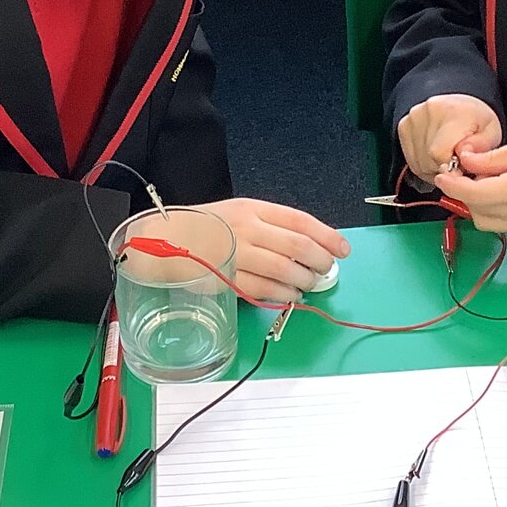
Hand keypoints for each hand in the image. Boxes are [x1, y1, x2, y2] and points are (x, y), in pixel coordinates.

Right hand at [193, 198, 350, 305]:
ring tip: (309, 285)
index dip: (327, 236)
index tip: (342, 250)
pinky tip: (291, 296)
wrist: (164, 243)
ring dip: (304, 281)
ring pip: (285, 270)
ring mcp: (237, 255)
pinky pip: (265, 290)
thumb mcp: (238, 214)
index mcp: (253, 209)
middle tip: (326, 270)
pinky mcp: (227, 280)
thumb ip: (271, 226)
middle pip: (298, 247)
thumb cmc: (205, 228)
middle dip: (320, 262)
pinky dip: (284, 296)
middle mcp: (247, 230)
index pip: (300, 221)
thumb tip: (309, 246)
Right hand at [396, 94, 502, 183]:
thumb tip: (462, 155)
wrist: (460, 106)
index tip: (463, 168)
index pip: (439, 153)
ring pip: (419, 164)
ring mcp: (413, 118)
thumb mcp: (491, 133)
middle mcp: (428, 111)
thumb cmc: (476, 121)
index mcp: (453, 111)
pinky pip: (412, 161)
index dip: (452, 168)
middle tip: (458, 162)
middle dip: (445, 169)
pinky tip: (437, 157)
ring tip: (448, 158)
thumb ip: (481, 147)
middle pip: (428, 160)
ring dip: (434, 169)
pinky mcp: (403, 126)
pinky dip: (425, 165)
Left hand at [436, 136, 506, 235]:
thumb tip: (462, 161)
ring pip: (484, 221)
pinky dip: (490, 210)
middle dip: (464, 193)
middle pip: (476, 210)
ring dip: (475, 204)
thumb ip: (488, 158)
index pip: (474, 194)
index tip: (442, 175)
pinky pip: (500, 224)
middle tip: (463, 173)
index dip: (453, 185)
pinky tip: (497, 192)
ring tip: (483, 182)